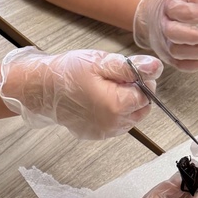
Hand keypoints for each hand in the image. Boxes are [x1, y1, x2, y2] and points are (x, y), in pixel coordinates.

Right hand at [0, 47, 162, 139]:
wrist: (41, 88)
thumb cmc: (67, 73)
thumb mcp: (100, 62)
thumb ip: (131, 66)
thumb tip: (156, 67)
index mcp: (116, 105)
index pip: (147, 94)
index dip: (141, 80)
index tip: (126, 72)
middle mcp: (112, 123)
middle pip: (142, 108)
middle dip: (135, 92)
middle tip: (115, 78)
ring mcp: (104, 132)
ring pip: (130, 117)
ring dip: (125, 103)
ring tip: (104, 88)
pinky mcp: (96, 134)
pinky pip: (116, 124)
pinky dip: (113, 113)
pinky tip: (98, 100)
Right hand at [133, 0, 197, 70]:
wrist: (160, 13)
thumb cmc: (180, 3)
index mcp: (168, 5)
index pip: (177, 10)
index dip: (196, 13)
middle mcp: (163, 24)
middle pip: (172, 34)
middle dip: (196, 36)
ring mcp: (164, 42)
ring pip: (176, 52)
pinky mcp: (168, 55)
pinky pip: (178, 65)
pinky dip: (194, 65)